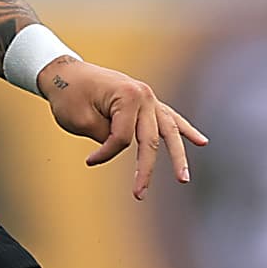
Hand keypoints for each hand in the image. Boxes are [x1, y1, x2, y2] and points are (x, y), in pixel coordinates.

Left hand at [35, 56, 208, 199]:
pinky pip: (171, 118)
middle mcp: (144, 95)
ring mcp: (149, 98)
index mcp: (128, 96)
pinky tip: (201, 142)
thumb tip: (124, 148)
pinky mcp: (148, 102)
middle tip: (139, 194)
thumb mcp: (81, 120)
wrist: (65, 73)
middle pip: (151, 139)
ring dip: (178, 156)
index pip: (124, 137)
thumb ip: (108, 137)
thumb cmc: (69, 96)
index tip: (90, 160)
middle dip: (146, 169)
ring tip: (183, 178)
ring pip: (169, 131)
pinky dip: (185, 130)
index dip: (106, 153)